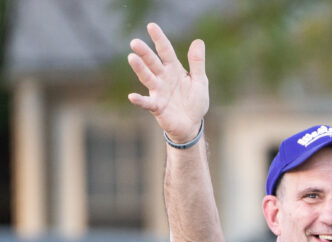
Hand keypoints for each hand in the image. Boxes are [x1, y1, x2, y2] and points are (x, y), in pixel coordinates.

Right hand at [127, 23, 208, 143]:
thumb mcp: (200, 81)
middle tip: (135, 42)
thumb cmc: (194, 101)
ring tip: (132, 58)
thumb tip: (198, 41)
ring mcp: (158, 92)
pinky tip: (132, 96)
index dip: (159, 39)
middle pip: (153, 63)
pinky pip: (147, 103)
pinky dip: (140, 100)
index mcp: (174, 69)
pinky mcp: (157, 107)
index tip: (151, 26)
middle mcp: (163, 78)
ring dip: (140, 69)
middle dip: (144, 53)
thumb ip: (197, 63)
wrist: (192, 125)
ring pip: (147, 78)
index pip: (165, 51)